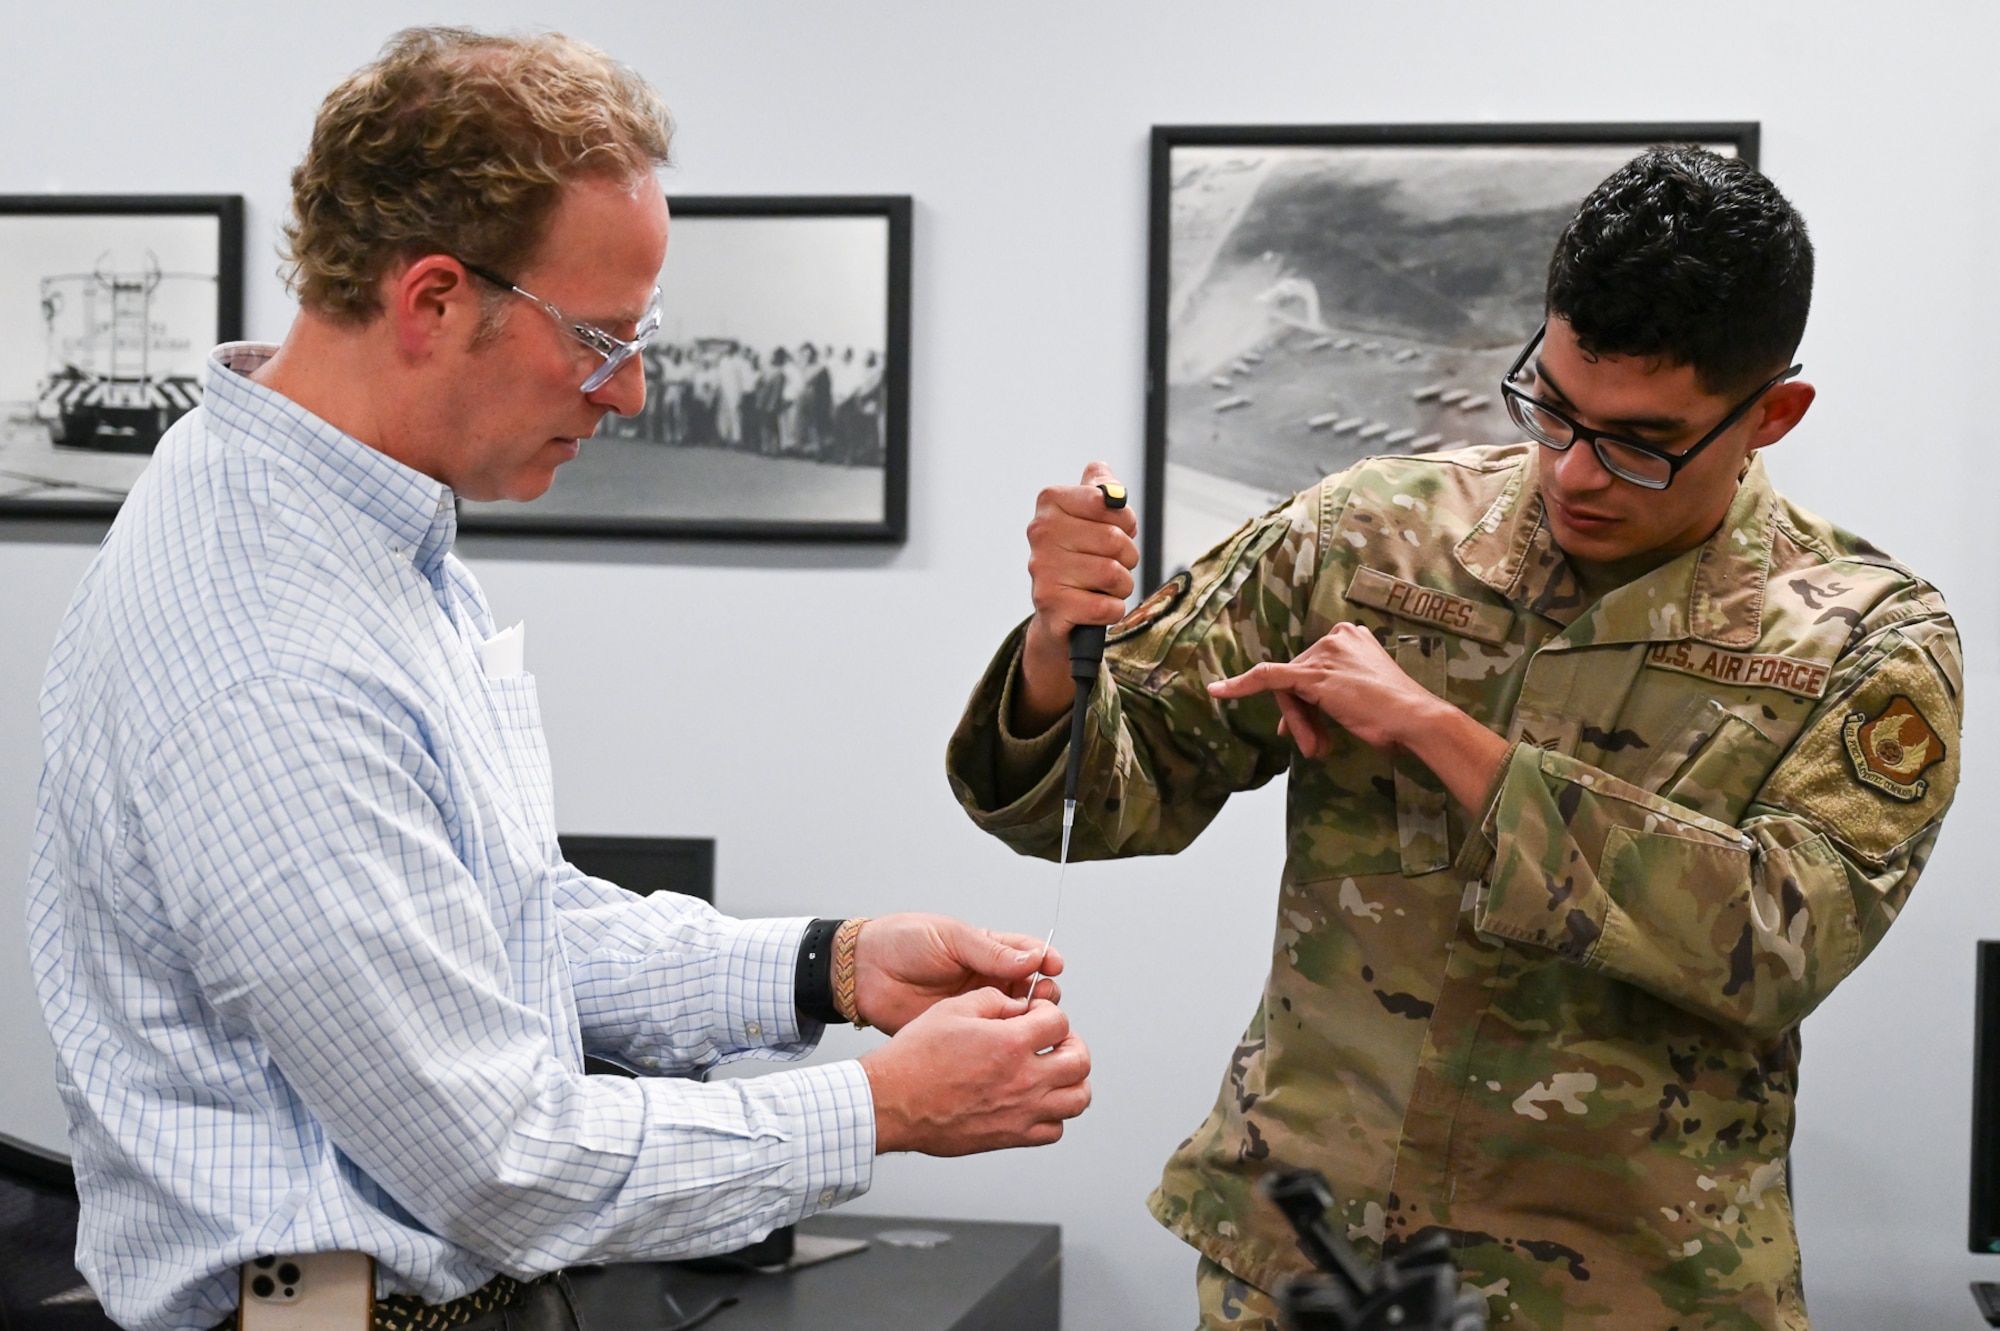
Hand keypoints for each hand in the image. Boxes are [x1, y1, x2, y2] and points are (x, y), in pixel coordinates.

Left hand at [851, 914, 1060, 1034]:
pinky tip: (1012, 1043)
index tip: (1053, 966)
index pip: (1029, 955)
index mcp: (987, 950)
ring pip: (1017, 1018)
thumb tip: (1030, 959)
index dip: (1045, 960)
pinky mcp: (962, 1033)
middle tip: (1041, 996)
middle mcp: (987, 979)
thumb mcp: (948, 937)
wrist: (863, 973)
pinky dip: (1007, 1043)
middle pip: (1032, 989)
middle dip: (1043, 992)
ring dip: (1029, 1019)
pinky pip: (992, 1040)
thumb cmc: (902, 943)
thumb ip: (988, 950)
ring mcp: (976, 1008)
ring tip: (1028, 1019)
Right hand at [859, 990, 1091, 1154]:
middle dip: (1072, 1044)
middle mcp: (1023, 1079)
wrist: (892, 1102)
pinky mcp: (1010, 1136)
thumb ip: (993, 1000)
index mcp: (1010, 1043)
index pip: (1059, 1022)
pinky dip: (1055, 1115)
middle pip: (1080, 1061)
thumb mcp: (952, 1009)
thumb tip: (1019, 1006)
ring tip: (1056, 1071)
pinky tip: (1038, 1101)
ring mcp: (1020, 1112)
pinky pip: (1055, 1130)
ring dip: (1073, 1081)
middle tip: (1057, 1042)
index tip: (1036, 1016)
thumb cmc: (915, 1058)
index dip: (1048, 1013)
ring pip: (1077, 1099)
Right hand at [1017, 462, 1139, 731]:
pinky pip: (1106, 607)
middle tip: (1117, 564)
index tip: (1120, 530)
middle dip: (1128, 557)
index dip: (1126, 520)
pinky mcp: (1050, 605)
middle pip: (1114, 540)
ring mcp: (1042, 569)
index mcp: (1051, 503)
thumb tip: (1102, 473)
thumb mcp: (1092, 517)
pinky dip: (1113, 610)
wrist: (1058, 611)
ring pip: (1113, 574)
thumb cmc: (1081, 558)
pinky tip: (1100, 607)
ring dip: (1122, 586)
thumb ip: (1100, 489)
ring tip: (1108, 587)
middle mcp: (1040, 532)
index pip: (1108, 502)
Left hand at [1207, 621, 1509, 811]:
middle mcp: (1336, 636)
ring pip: (1290, 690)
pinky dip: (1240, 685)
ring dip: (1301, 722)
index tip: (1308, 724)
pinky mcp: (1310, 674)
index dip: (1307, 702)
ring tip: (1319, 745)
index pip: (1314, 668)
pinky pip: (1267, 678)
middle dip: (1303, 714)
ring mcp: (1323, 654)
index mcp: (1351, 636)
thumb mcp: (1358, 700)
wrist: (1415, 719)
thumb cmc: (1396, 715)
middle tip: (1316, 744)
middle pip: (1299, 679)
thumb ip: (1326, 700)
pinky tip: (1217, 691)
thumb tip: (1291, 721)